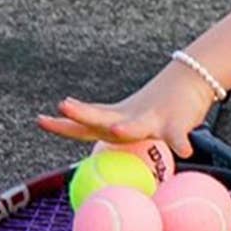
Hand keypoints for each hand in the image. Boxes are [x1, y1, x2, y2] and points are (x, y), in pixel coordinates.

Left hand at [36, 60, 217, 158]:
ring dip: (127, 127)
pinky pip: (178, 136)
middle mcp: (130, 117)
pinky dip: (180, 143)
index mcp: (116, 118)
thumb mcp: (127, 116)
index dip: (63, 123)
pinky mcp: (178, 123)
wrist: (191, 79)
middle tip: (64, 106)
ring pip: (138, 125)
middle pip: (102, 116)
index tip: (40, 120)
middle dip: (83, 114)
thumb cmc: (155, 106)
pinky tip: (185, 152)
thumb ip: (107, 127)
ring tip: (117, 129)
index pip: (85, 121)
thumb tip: (87, 136)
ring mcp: (153, 119)